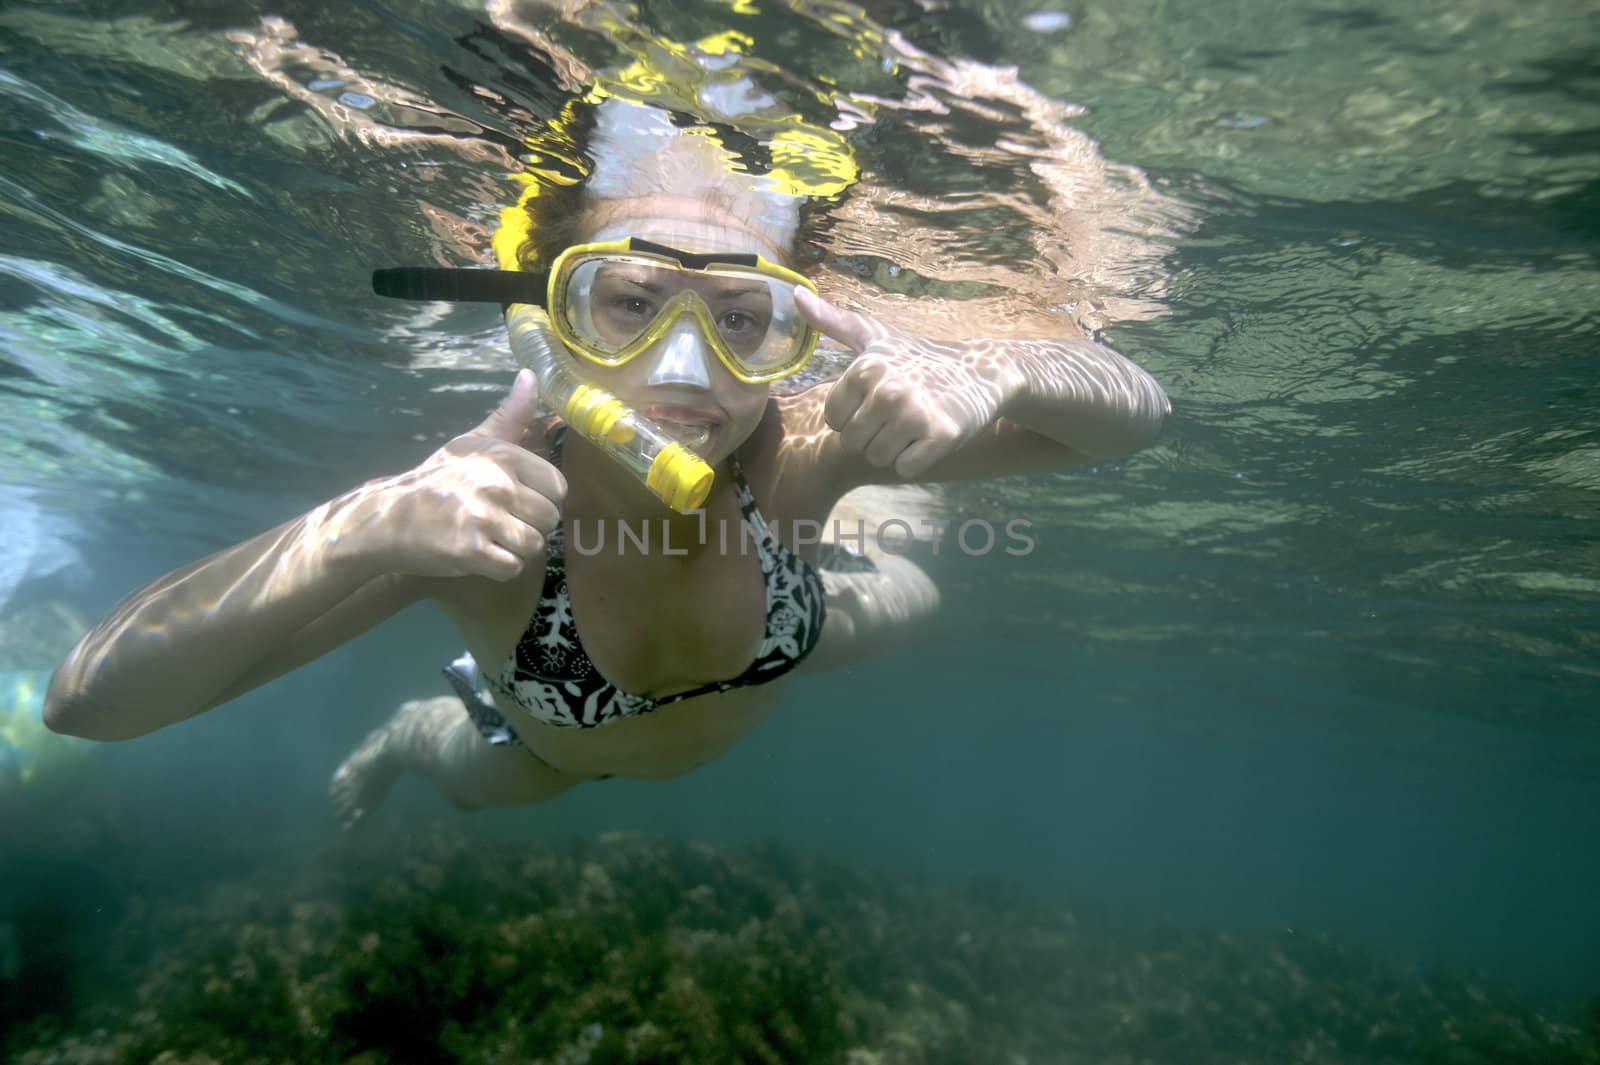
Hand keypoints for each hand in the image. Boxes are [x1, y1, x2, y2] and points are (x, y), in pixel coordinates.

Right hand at [333, 369, 565, 580]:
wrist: (388, 517)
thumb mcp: (473, 441)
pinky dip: (499, 568)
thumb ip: (510, 414)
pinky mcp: (471, 551)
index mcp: (504, 456)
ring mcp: (484, 518)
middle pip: (549, 520)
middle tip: (499, 523)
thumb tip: (532, 375)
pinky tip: (479, 554)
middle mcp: (498, 484)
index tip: (517, 501)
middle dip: (529, 527)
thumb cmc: (438, 480)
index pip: (558, 487)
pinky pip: (511, 568)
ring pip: (533, 546)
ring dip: (515, 549)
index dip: (542, 499)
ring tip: (489, 538)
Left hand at [795, 288, 1015, 479]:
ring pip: (877, 458)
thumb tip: (793, 293)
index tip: (875, 399)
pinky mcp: (940, 437)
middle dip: (872, 434)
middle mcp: (888, 390)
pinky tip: (928, 436)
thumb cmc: (918, 357)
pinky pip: (906, 469)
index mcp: (866, 368)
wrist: (981, 372)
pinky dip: (915, 460)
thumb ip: (832, 321)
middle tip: (898, 412)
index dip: (853, 414)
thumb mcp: (875, 336)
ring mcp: (915, 415)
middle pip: (853, 442)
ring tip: (912, 423)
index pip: (833, 418)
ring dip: (893, 448)